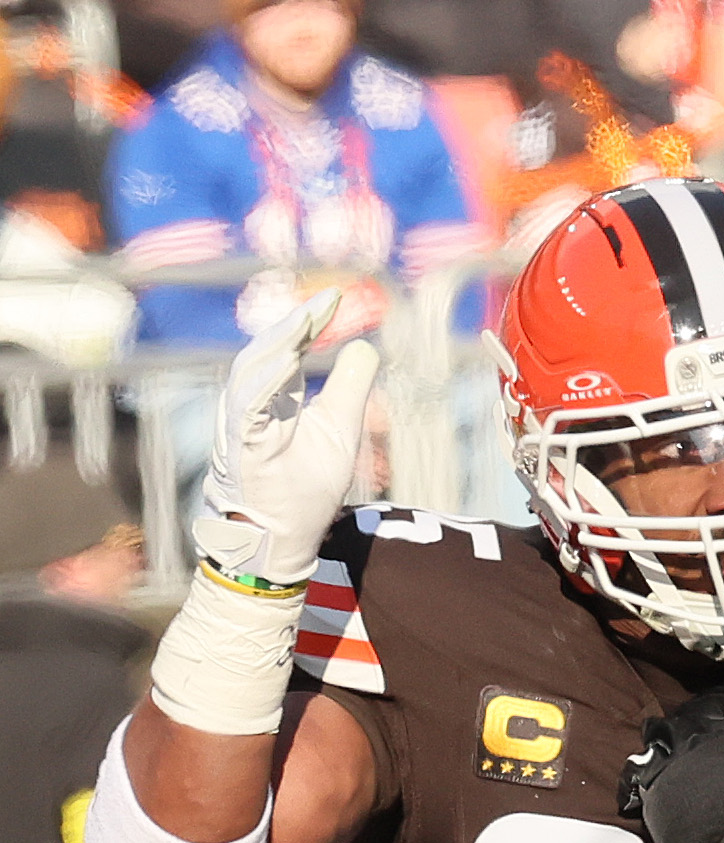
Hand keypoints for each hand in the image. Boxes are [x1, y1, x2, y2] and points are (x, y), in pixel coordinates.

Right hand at [194, 288, 379, 583]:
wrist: (277, 544)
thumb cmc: (303, 490)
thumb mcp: (338, 431)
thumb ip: (348, 387)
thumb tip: (363, 344)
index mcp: (271, 400)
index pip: (286, 349)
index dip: (307, 322)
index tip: (335, 296)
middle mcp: (249, 409)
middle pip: (264, 355)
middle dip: (293, 325)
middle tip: (324, 300)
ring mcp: (239, 430)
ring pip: (249, 378)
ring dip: (276, 346)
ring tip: (305, 320)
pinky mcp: (238, 454)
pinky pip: (245, 413)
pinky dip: (263, 385)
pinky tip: (286, 361)